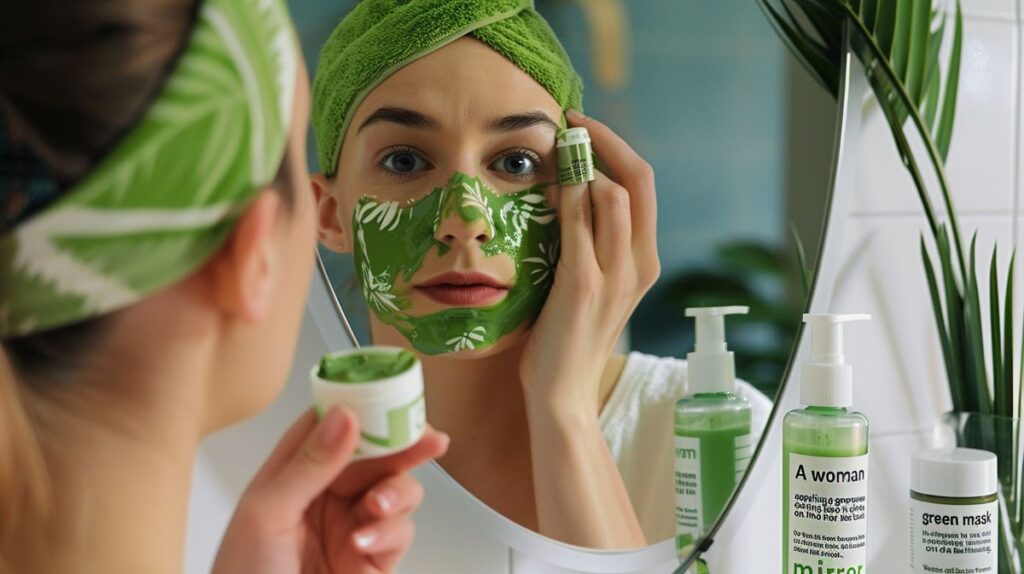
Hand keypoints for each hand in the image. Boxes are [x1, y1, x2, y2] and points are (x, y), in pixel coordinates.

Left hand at [212, 407, 448, 573]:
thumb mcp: (267, 514)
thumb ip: (309, 464)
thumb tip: (343, 415)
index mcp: (293, 473)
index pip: (332, 426)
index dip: (364, 407)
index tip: (393, 397)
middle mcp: (325, 495)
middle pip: (375, 455)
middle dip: (403, 446)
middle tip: (429, 441)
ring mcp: (350, 526)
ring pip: (396, 490)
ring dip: (396, 492)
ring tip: (377, 507)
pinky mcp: (371, 559)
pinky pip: (399, 532)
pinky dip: (390, 533)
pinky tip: (364, 543)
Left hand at [520, 109, 659, 414]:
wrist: (563, 392)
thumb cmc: (568, 336)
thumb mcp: (590, 282)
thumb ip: (590, 241)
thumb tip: (569, 190)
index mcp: (645, 260)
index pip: (643, 184)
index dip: (615, 147)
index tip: (582, 128)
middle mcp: (639, 263)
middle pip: (637, 178)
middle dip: (604, 140)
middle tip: (569, 122)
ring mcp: (614, 275)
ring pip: (612, 194)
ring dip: (580, 165)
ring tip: (551, 155)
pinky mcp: (583, 285)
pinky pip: (579, 224)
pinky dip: (565, 196)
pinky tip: (545, 186)